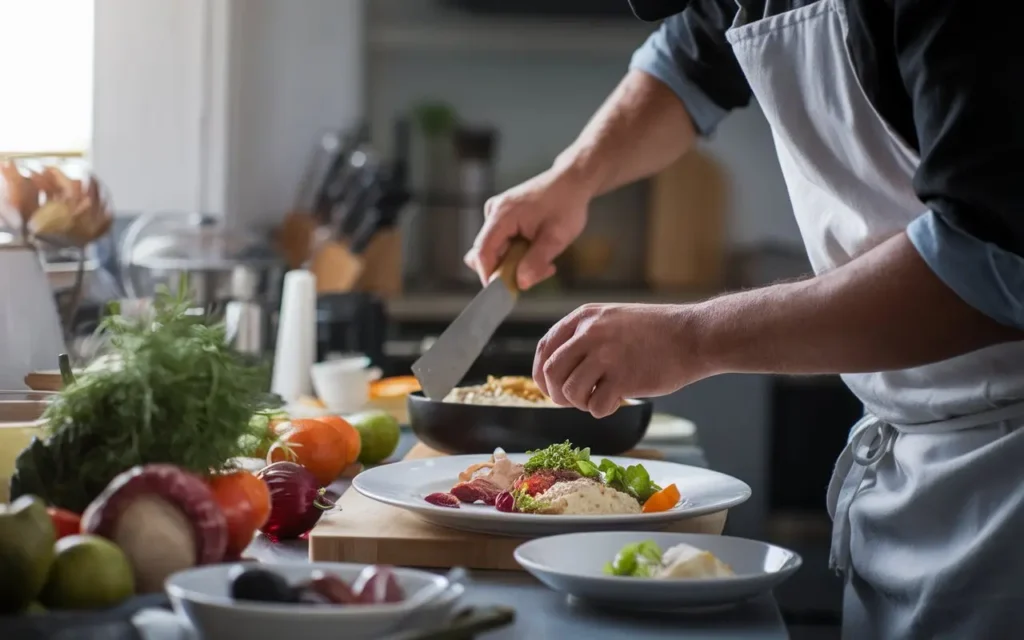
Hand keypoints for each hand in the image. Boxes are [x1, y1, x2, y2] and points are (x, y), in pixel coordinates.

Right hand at [464, 167, 589, 289]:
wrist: (572, 181)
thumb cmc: (566, 204)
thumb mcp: (556, 237)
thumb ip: (537, 261)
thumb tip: (520, 283)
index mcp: (502, 215)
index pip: (482, 252)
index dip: (488, 275)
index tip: (502, 292)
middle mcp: (493, 213)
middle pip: (488, 254)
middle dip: (509, 270)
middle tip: (538, 272)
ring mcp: (497, 214)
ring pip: (497, 251)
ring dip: (517, 262)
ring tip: (545, 260)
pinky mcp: (503, 217)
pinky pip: (503, 243)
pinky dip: (518, 252)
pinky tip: (539, 249)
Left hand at [533, 303, 707, 417]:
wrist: (694, 335)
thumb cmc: (656, 331)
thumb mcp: (613, 319)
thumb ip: (585, 337)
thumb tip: (557, 369)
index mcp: (584, 317)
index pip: (545, 349)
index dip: (541, 374)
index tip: (549, 387)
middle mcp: (590, 333)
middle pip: (551, 373)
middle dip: (556, 394)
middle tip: (573, 401)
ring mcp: (606, 355)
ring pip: (570, 392)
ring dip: (581, 403)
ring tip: (599, 398)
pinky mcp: (623, 378)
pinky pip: (595, 406)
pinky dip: (602, 410)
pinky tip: (617, 401)